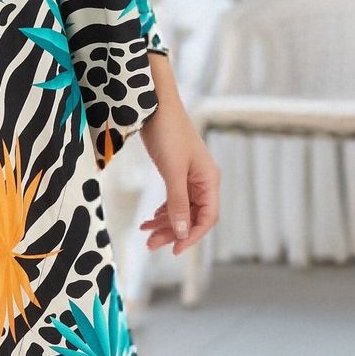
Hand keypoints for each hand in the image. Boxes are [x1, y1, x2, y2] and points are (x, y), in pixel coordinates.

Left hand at [136, 80, 218, 256]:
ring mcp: (190, 177)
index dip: (192, 236)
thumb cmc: (167, 133)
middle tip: (150, 244)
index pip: (207, 218)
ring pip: (182, 209)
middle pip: (193, 216)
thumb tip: (182, 232)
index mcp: (209, 180)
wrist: (155, 105)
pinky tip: (150, 219)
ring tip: (145, 234)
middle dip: (173, 232)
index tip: (174, 250)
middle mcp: (204, 181)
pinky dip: (162, 211)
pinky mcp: (177, 172)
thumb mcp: (172, 171)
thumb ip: (177, 203)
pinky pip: (174, 199)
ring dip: (165, 223)